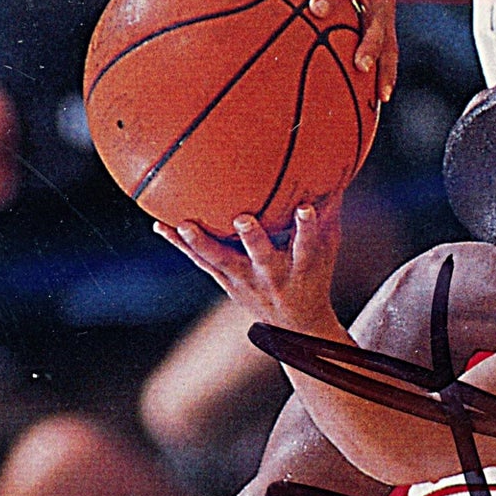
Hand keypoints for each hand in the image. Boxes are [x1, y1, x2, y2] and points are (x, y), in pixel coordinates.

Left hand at [154, 195, 346, 337]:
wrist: (295, 327)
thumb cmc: (314, 276)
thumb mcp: (328, 250)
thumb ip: (328, 213)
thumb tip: (335, 168)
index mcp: (301, 268)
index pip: (307, 247)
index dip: (307, 229)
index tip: (305, 209)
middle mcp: (271, 276)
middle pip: (262, 258)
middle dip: (252, 239)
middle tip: (243, 219)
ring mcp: (244, 281)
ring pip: (222, 262)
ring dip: (202, 244)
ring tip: (184, 225)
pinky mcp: (224, 281)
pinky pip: (200, 261)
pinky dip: (180, 245)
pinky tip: (160, 225)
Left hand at [311, 0, 397, 103]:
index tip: (315, 8)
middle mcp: (377, 1)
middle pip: (376, 25)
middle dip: (370, 46)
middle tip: (360, 66)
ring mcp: (386, 19)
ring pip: (389, 46)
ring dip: (385, 72)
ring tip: (383, 95)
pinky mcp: (387, 33)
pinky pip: (388, 56)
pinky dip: (385, 77)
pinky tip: (379, 99)